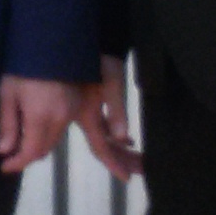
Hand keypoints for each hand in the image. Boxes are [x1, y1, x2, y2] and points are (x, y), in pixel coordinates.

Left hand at [0, 74, 74, 173]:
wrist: (51, 40)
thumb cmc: (23, 64)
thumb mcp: (8, 92)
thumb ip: (7, 123)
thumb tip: (4, 150)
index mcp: (40, 117)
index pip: (31, 152)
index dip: (17, 163)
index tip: (4, 166)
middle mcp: (60, 118)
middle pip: (45, 149)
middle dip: (28, 155)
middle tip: (11, 154)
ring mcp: (73, 111)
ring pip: (55, 139)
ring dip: (39, 144)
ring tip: (22, 138)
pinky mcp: (79, 103)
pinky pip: (63, 127)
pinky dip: (49, 132)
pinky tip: (37, 123)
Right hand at [74, 54, 140, 179]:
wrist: (74, 37)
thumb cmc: (93, 55)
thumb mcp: (111, 80)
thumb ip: (116, 110)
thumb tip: (123, 137)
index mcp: (88, 115)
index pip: (102, 148)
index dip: (114, 164)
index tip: (127, 178)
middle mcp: (84, 115)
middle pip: (102, 146)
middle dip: (121, 159)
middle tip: (141, 169)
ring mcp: (83, 108)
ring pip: (101, 136)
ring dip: (117, 148)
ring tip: (134, 155)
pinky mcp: (84, 99)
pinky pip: (99, 123)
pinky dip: (113, 132)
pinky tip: (122, 135)